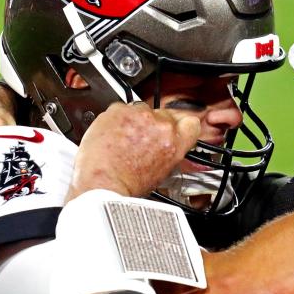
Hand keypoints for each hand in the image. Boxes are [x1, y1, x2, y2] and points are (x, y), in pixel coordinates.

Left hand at [68, 102, 200, 200]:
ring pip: (143, 110)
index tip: (175, 130)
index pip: (191, 123)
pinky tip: (113, 135)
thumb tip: (168, 145)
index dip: (182, 126)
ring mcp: (139, 115)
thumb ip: (171, 151)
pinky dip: (118, 119)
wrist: (102, 182)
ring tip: (125, 140)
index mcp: (175, 142)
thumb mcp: (162, 172)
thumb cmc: (128, 183)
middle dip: (156, 125)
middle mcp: (160, 125)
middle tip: (143, 139)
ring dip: (136, 121)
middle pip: (166, 114)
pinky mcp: (118, 110)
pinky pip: (122, 110)